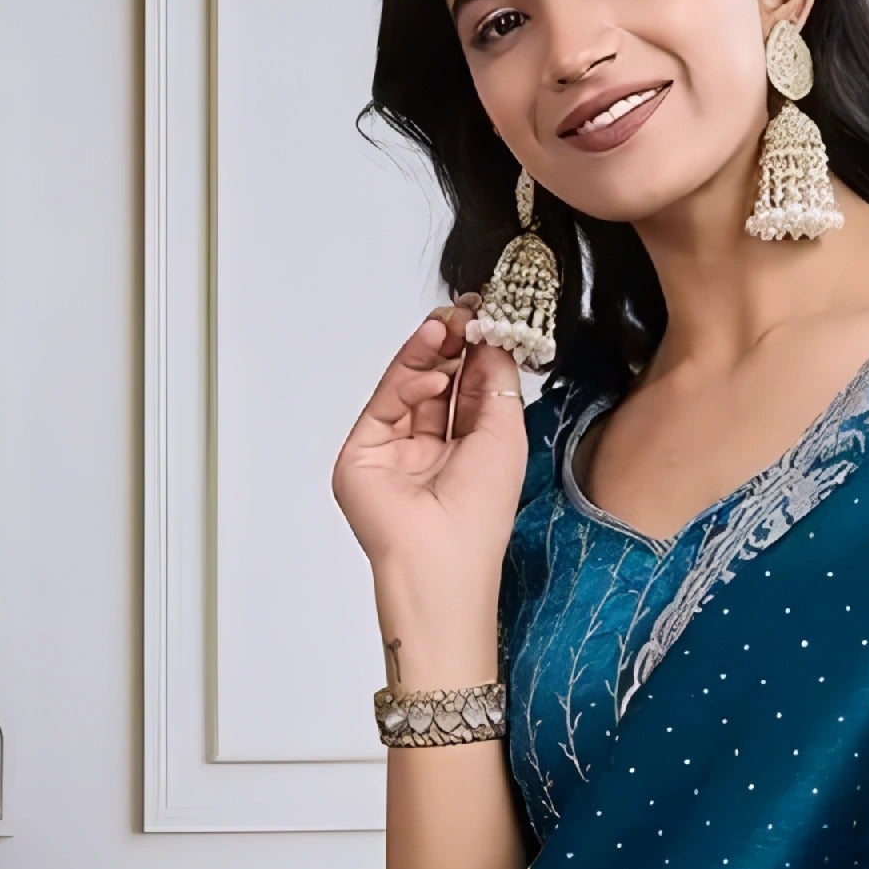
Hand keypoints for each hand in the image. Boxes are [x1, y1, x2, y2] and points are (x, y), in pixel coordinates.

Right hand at [331, 309, 527, 653]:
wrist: (439, 556)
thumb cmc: (480, 512)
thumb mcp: (505, 432)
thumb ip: (495, 380)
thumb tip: (491, 337)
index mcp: (470, 451)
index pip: (469, 388)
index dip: (476, 351)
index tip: (486, 316)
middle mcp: (431, 450)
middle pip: (436, 381)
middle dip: (451, 344)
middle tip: (464, 312)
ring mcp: (394, 451)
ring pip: (407, 386)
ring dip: (428, 352)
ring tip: (448, 325)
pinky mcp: (363, 452)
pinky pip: (386, 403)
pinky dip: (408, 378)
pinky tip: (433, 367)